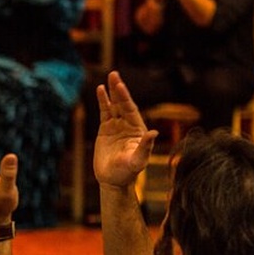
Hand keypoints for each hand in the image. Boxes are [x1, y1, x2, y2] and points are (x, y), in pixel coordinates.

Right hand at [93, 72, 158, 187]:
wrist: (113, 180)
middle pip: (123, 104)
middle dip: (118, 89)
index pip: (131, 110)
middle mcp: (128, 125)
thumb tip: (153, 133)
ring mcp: (117, 126)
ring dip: (111, 92)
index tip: (120, 86)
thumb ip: (144, 147)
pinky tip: (100, 90)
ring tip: (109, 77)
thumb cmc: (127, 173)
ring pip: (114, 105)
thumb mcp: (137, 161)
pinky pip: (105, 112)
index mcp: (138, 130)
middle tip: (114, 74)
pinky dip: (103, 101)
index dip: (125, 97)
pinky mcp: (106, 129)